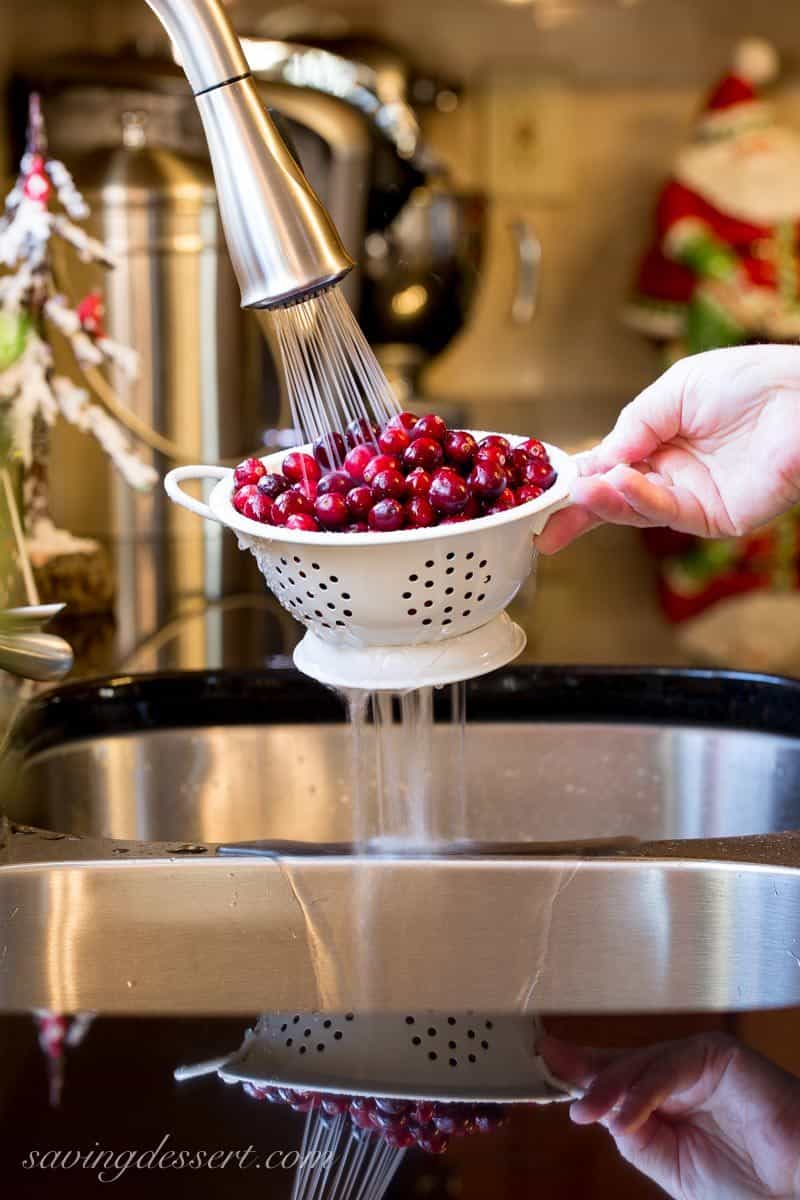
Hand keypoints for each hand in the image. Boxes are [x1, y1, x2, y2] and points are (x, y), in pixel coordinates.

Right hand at [538, 345, 799, 553]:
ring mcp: (692, 498)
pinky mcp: (714, 518)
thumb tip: (596, 460)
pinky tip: (618, 485)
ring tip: (577, 494)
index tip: (545, 490)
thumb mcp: (675, 389)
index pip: (609, 463)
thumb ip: (634, 425)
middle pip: (614, 496)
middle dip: (578, 508)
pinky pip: (667, 513)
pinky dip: (638, 500)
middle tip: (542, 521)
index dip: (578, 477)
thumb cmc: (752, 381)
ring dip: (603, 502)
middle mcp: (673, 472)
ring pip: (635, 508)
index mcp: (662, 438)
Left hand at [540, 1032, 799, 1199]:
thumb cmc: (745, 1184)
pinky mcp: (719, 1054)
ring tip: (586, 1112)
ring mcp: (697, 1060)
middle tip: (551, 1081)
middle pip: (619, 1063)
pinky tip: (624, 1114)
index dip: (575, 1070)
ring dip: (608, 1089)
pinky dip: (642, 1091)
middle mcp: (677, 1072)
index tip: (540, 1061)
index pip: (611, 1076)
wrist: (794, 1190)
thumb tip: (593, 1107)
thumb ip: (635, 1134)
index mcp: (663, 1097)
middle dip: (583, 1075)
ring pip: (639, 1063)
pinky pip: (669, 1067)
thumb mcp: (671, 1165)